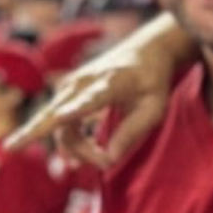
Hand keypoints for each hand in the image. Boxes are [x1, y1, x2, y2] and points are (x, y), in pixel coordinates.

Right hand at [4, 41, 174, 167]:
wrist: (145, 51)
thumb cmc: (152, 82)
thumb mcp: (155, 108)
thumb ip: (132, 132)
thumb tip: (110, 160)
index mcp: (112, 83)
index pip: (88, 100)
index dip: (72, 111)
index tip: (57, 119)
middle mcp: (84, 82)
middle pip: (58, 116)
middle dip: (59, 141)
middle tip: (91, 161)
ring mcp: (70, 85)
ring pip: (57, 124)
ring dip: (77, 148)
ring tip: (104, 160)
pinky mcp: (66, 91)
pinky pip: (58, 122)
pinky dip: (70, 141)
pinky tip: (80, 157)